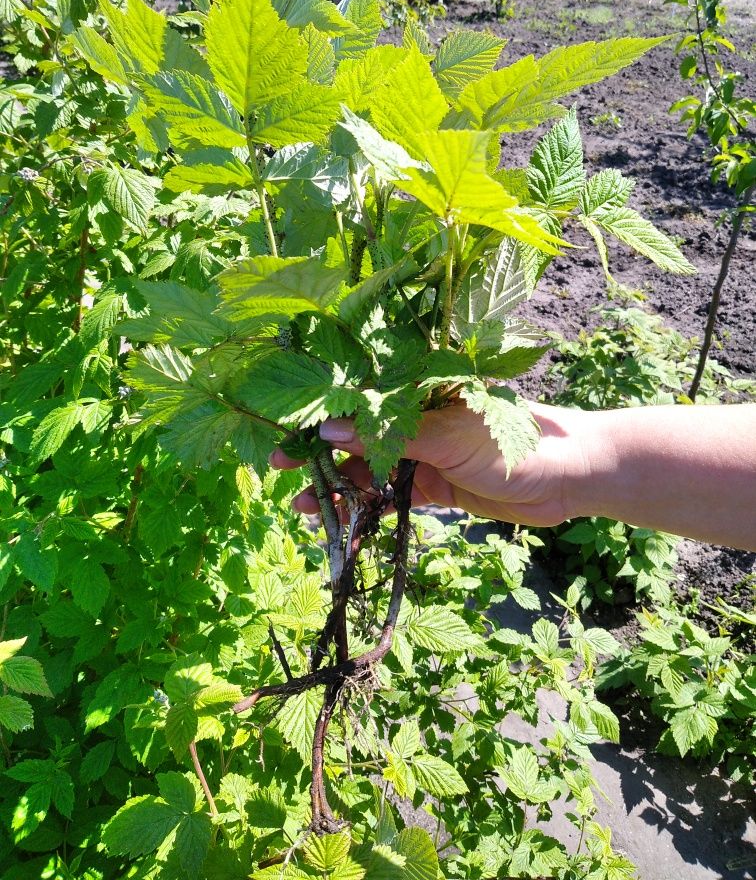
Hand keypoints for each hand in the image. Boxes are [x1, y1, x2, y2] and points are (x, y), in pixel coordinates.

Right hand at [269, 401, 589, 525]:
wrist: (569, 477)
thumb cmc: (514, 440)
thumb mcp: (448, 436)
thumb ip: (389, 435)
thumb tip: (328, 431)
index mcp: (419, 389)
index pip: (359, 394)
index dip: (319, 409)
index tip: (284, 426)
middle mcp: (417, 416)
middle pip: (356, 431)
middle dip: (318, 450)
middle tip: (278, 468)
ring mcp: (424, 452)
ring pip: (368, 467)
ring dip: (337, 484)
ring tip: (304, 505)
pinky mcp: (436, 485)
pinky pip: (392, 495)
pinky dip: (367, 506)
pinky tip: (340, 519)